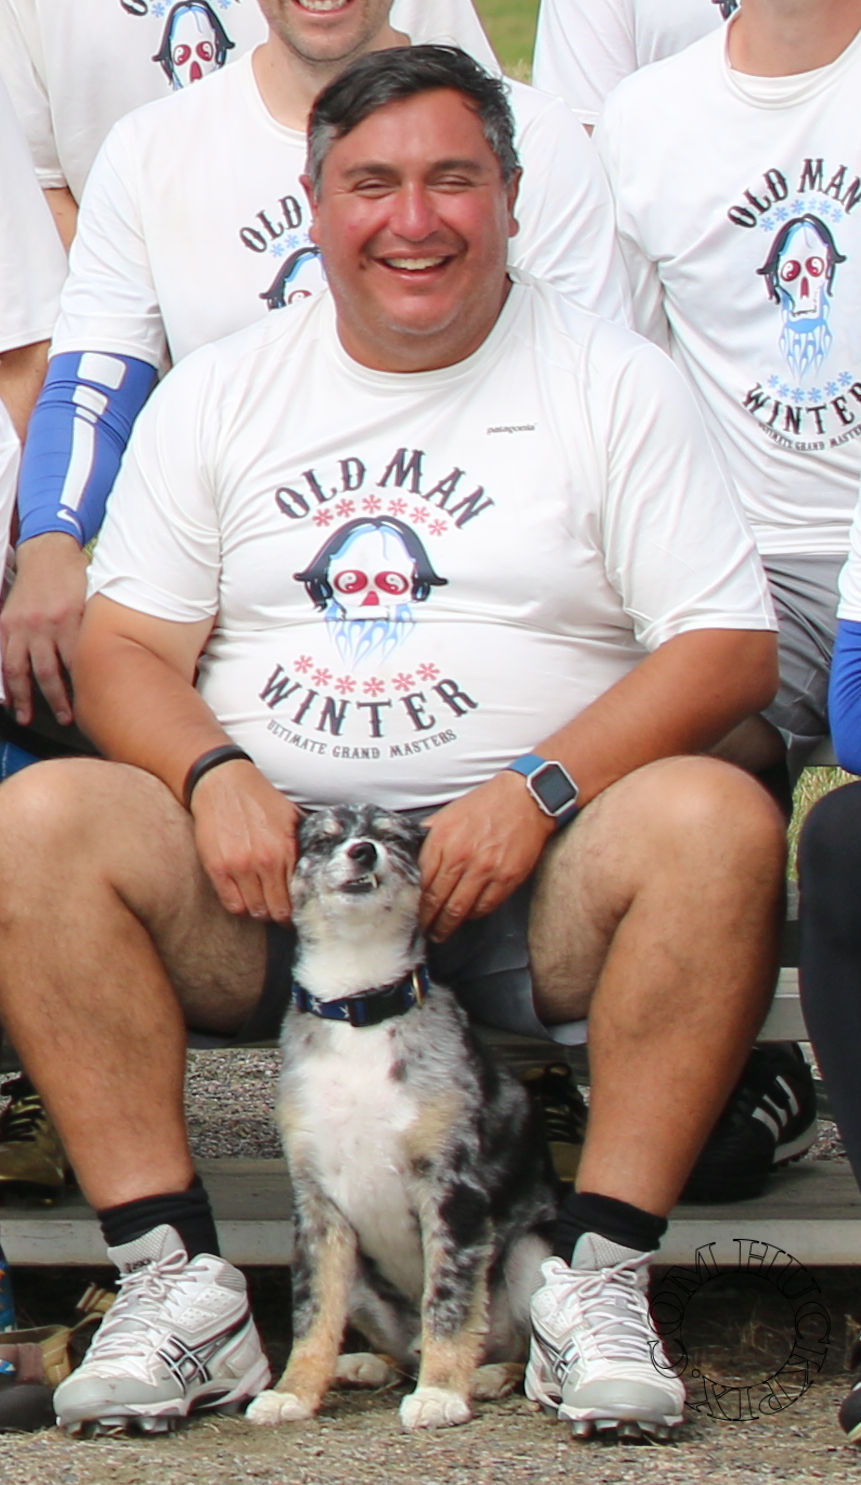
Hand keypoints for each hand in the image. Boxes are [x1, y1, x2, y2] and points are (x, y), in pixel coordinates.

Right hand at [0, 534, 88, 725]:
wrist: (47, 551)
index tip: (92, 706)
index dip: (83, 687)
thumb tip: (118, 657)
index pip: (77, 663)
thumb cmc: (77, 576)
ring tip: (27, 718)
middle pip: (49, 673)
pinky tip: (8, 698)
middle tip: (66, 720)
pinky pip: (3, 657)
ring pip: (20, 670)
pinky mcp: (6, 623)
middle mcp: (44, 625)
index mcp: (70, 619)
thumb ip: (98, 628)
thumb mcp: (95, 598)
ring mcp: (22, 626)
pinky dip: (4, 680)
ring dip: (24, 698)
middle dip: (57, 700)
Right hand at [189, 758, 302, 921]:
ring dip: (261, 912)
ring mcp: (239, 867)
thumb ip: (307, 843)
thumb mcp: (292, 818)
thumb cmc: (259, 800)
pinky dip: (241, 906)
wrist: (223, 782)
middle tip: (282, 912)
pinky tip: (246, 897)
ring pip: (255, 911)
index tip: (300, 910)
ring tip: (264, 903)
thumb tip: (325, 863)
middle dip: (281, 916)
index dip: (300, 908)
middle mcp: (264, 861)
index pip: (298, 897)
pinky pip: (232, 904)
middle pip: (277, 911)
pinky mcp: (217, 868)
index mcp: (286, 849)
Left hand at [419, 771, 555, 940]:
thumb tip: (415, 856)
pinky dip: (475, 915)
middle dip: (429, 921)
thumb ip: (430, 836)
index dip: (418, 902)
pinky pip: (485, 906)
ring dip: (449, 925)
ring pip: (459, 909)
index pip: (423, 882)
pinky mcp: (507, 878)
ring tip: (443, 932)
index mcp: (443, 840)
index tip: (416, 912)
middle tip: (427, 930)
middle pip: (438, 900)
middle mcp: (461, 857)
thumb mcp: (449, 814)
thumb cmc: (487, 803)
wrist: (524, 798)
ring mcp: (485, 870)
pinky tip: (469, 916)